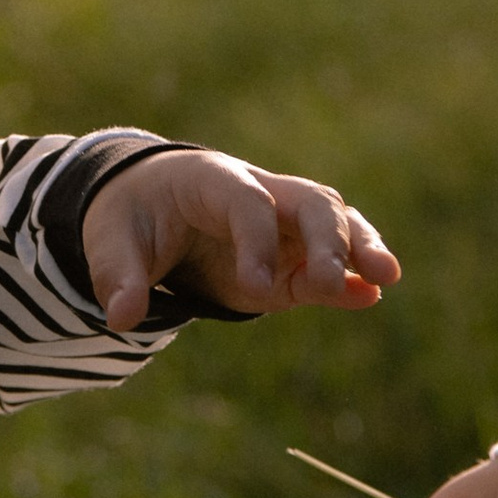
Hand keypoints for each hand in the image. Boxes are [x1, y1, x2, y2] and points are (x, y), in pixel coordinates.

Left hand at [81, 147, 399, 333]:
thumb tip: (123, 318)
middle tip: (331, 282)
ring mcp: (282, 223)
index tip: (255, 289)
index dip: (256, 240)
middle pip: (309, 200)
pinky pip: (327, 261)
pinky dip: (351, 275)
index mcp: (213, 179)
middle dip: (327, 237)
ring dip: (359, 246)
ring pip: (334, 221)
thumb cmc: (131, 215)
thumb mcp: (111, 240)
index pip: (248, 201)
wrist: (149, 203)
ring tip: (385, 278)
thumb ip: (119, 276)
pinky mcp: (289, 257)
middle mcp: (260, 192)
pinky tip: (371, 295)